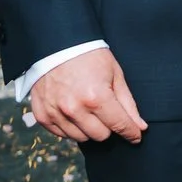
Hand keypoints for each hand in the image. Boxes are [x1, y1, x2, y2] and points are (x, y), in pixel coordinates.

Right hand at [30, 47, 146, 143]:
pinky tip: (72, 110)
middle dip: (107, 126)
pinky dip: (70, 126)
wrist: (58, 44)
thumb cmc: (90, 56)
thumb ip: (128, 104)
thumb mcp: (115, 74)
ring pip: (81, 138)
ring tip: (87, 108)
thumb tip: (140, 127)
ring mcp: (56, 113)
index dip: (131, 132)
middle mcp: (74, 108)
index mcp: (96, 96)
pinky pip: (62, 134)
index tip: (136, 136)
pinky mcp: (42, 115)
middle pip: (100, 136)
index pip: (119, 125)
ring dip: (88, 127)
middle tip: (105, 110)